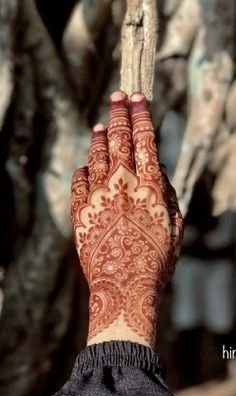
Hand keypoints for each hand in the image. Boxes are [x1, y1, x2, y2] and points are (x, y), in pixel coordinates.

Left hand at [71, 91, 182, 346]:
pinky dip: (84, 168)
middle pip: (119, 139)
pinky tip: (87, 164)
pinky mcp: (81, 211)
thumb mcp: (175, 229)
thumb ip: (168, 196)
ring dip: (100, 136)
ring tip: (102, 123)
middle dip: (119, 112)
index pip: (145, 141)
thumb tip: (160, 173)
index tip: (138, 97)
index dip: (141, 115)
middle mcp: (124, 185)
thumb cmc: (155, 261)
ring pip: (98, 155)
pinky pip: (80, 180)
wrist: (124, 287)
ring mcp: (100, 196)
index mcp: (151, 187)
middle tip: (118, 95)